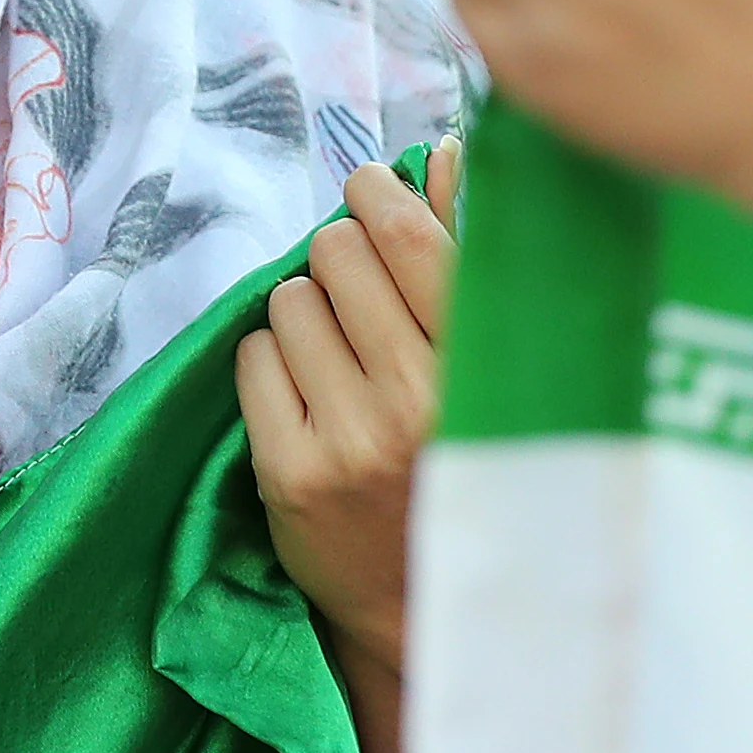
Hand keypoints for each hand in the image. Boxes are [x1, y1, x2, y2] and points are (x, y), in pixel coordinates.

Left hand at [239, 149, 460, 718]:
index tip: (371, 189)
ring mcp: (354, 439)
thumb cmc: (470, 457)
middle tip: (359, 295)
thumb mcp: (499, 363)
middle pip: (338, 253)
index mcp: (489, 364)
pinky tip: (309, 395)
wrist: (429, 603)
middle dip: (340, 257)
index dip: (379, 193)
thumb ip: (474, 250)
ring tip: (341, 358)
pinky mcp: (292, 474)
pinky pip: (252, 357)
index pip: (414, 235)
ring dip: (306, 312)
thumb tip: (443, 148)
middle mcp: (424, 399)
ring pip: (290, 300)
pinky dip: (272, 362)